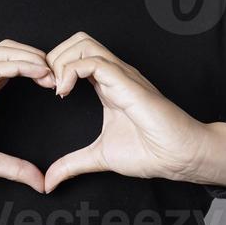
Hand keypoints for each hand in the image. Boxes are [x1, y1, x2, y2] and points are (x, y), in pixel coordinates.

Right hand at [0, 39, 55, 194]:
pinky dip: (20, 66)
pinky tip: (38, 74)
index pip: (9, 66)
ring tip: (53, 72)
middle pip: (8, 50)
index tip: (57, 84)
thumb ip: (13, 168)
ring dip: (32, 57)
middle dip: (37, 55)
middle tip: (60, 74)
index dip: (35, 68)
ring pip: (3, 53)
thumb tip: (40, 181)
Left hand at [41, 31, 225, 193]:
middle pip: (77, 41)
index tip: (46, 93)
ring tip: (56, 89)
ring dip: (60, 61)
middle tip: (47, 86)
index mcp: (107, 85)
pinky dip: (70, 71)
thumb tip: (49, 182)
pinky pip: (93, 62)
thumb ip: (72, 165)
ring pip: (83, 44)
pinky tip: (64, 93)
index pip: (76, 56)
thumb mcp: (99, 157)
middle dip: (54, 58)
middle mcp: (114, 74)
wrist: (179, 156)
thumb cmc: (150, 152)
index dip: (55, 68)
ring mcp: (121, 75)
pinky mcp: (126, 82)